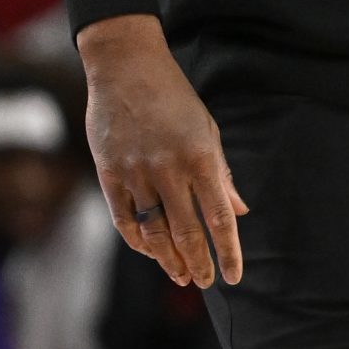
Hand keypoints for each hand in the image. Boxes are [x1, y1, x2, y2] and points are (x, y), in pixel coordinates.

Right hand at [77, 16, 248, 286]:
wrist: (125, 66)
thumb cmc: (174, 97)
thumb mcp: (207, 129)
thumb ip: (221, 174)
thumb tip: (239, 212)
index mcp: (201, 156)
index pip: (219, 218)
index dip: (228, 252)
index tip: (234, 276)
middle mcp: (169, 169)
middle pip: (187, 232)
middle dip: (199, 263)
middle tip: (205, 283)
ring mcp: (136, 172)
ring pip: (154, 232)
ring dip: (169, 260)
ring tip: (181, 276)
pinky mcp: (109, 173)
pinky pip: (124, 220)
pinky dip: (139, 242)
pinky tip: (151, 253)